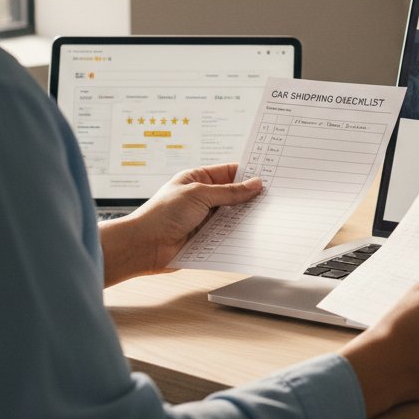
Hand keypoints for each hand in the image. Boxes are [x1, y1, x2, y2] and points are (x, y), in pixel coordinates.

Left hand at [100, 164, 261, 286]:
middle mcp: (202, 197)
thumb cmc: (162, 214)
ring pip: (232, 215)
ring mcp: (204, 218)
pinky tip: (253, 232)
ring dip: (246, 216)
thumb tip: (254, 185)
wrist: (144, 246)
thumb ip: (229, 192)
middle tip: (274, 195)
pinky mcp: (206, 238)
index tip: (268, 174)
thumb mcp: (199, 195)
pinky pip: (227, 233)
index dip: (247, 173)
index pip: (229, 172)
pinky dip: (239, 233)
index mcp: (197, 179)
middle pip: (233, 194)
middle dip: (250, 196)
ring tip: (268, 214)